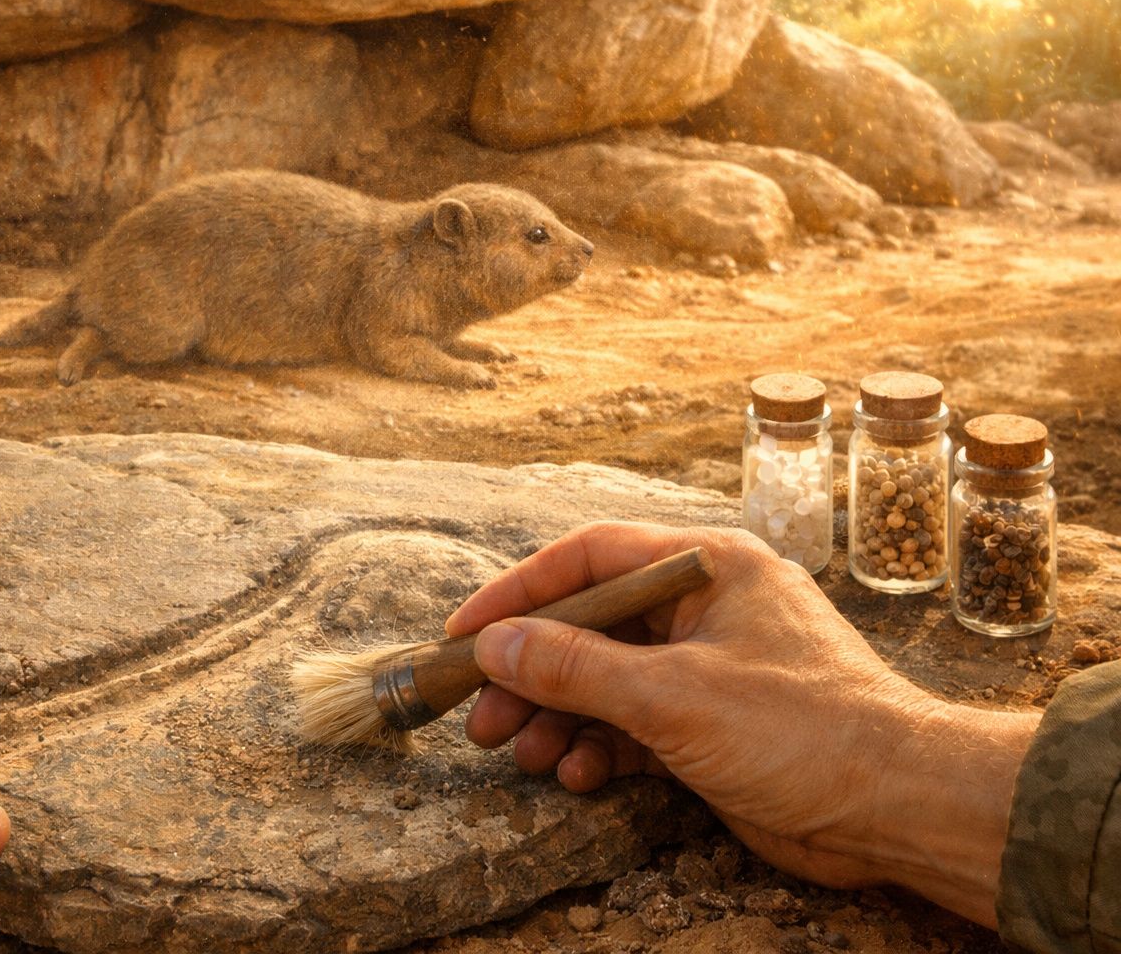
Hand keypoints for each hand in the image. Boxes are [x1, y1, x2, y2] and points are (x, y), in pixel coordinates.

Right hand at [447, 522, 1038, 926]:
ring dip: (558, 716)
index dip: (519, 592)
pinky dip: (600, 747)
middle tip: (480, 715)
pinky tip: (577, 775)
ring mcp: (709, 666)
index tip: (464, 633)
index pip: (590, 558)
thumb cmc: (804, 730)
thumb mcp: (671, 696)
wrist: (900, 808)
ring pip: (607, 679)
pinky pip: (635, 724)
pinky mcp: (714, 723)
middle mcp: (705, 607)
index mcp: (707, 568)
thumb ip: (574, 668)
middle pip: (591, 625)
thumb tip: (493, 646)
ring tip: (519, 752)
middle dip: (531, 671)